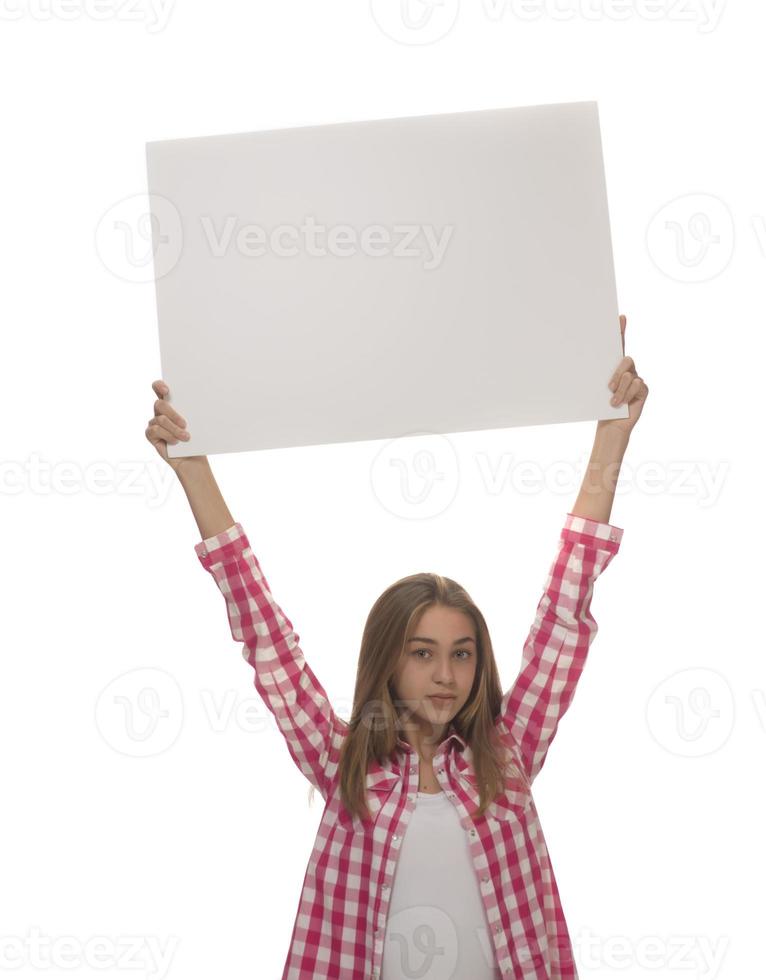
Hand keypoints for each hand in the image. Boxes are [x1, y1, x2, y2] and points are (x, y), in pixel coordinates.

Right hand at [145, 380, 206, 473]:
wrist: (193, 457)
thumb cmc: (196, 439)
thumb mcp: (198, 423)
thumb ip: (193, 412)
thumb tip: (201, 402)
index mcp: (172, 403)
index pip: (159, 388)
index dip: (159, 386)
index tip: (167, 390)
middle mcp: (161, 411)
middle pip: (160, 404)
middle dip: (173, 413)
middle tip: (185, 424)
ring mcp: (154, 422)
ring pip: (160, 419)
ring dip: (174, 429)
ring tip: (186, 437)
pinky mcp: (151, 434)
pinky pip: (155, 430)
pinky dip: (168, 436)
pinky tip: (176, 442)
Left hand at [598, 314, 648, 436]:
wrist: (610, 423)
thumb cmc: (600, 406)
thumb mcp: (596, 388)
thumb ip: (597, 375)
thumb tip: (581, 360)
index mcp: (613, 367)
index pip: (619, 345)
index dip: (621, 331)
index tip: (620, 318)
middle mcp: (627, 370)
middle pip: (625, 360)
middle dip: (616, 373)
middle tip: (608, 387)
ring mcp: (637, 378)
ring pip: (630, 375)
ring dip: (619, 390)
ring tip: (612, 401)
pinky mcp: (643, 389)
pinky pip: (636, 385)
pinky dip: (626, 395)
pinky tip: (621, 404)